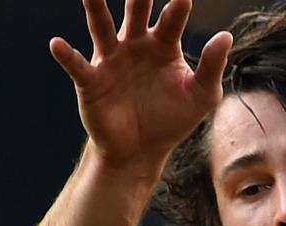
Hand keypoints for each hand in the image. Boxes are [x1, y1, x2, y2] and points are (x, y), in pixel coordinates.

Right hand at [50, 0, 231, 172]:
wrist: (141, 151)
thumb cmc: (173, 119)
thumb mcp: (201, 96)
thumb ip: (212, 66)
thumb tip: (226, 36)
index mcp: (164, 46)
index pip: (172, 18)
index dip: (178, 4)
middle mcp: (135, 45)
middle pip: (135, 11)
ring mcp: (111, 60)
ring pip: (101, 26)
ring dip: (94, 7)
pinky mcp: (92, 81)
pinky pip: (77, 65)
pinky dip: (67, 55)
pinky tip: (59, 44)